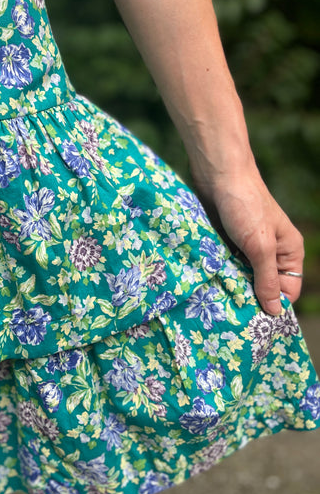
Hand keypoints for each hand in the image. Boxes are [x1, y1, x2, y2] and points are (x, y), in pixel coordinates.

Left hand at [192, 169, 303, 315]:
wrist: (218, 173)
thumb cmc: (245, 205)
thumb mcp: (260, 246)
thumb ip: (267, 279)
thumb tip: (275, 311)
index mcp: (288, 251)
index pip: (287, 290)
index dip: (272, 304)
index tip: (252, 321)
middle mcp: (269, 250)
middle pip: (262, 285)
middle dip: (248, 297)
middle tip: (230, 315)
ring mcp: (245, 245)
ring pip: (240, 275)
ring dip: (229, 285)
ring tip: (215, 302)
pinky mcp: (225, 239)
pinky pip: (223, 263)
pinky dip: (217, 271)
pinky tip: (205, 283)